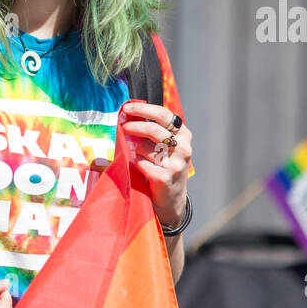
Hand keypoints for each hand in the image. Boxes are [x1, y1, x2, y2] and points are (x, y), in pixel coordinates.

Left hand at [121, 101, 190, 227]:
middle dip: (134, 125)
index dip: (144, 109)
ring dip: (135, 150)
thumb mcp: (164, 146)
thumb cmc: (163, 167)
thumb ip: (153, 130)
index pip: (164, 115)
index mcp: (184, 135)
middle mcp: (183, 148)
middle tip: (122, 126)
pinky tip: (141, 168)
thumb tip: (128, 113)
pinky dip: (136, 163)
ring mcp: (176, 164)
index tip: (127, 108)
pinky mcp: (165, 177)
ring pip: (144, 148)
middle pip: (153, 129)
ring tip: (137, 155)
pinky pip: (141, 163)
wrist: (171, 199)